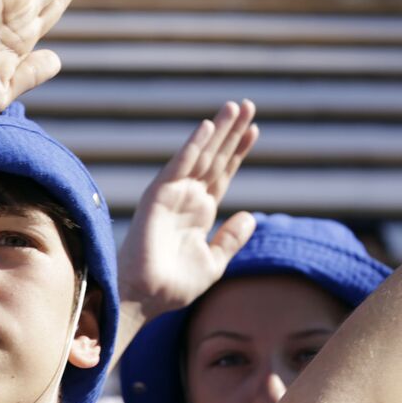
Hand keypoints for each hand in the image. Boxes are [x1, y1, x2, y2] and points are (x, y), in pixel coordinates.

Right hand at [117, 100, 259, 319]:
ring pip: (200, 155)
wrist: (146, 298)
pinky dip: (193, 146)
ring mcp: (173, 195)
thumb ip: (230, 239)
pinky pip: (179, 166)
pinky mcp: (158, 197)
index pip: (224, 174)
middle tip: (248, 105)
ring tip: (235, 106)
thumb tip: (250, 215)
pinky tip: (208, 127)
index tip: (255, 130)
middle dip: (231, 132)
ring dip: (217, 131)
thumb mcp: (213, 262)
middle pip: (215, 158)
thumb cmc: (175, 286)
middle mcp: (188, 199)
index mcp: (201, 212)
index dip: (238, 152)